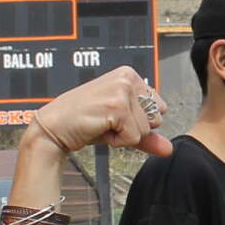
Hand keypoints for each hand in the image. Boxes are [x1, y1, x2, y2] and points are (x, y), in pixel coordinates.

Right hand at [25, 67, 171, 158]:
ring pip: (146, 130)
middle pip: (155, 120)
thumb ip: (146, 136)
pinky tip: (100, 130)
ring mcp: (122, 91)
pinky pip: (134, 138)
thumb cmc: (84, 122)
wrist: (54, 128)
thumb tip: (169, 149)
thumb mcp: (120, 126)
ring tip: (102, 124)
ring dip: (124, 136)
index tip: (114, 116)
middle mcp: (128, 78)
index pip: (158, 108)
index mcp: (130, 75)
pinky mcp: (117, 107)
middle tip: (107, 121)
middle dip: (133, 129)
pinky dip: (117, 142)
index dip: (137, 121)